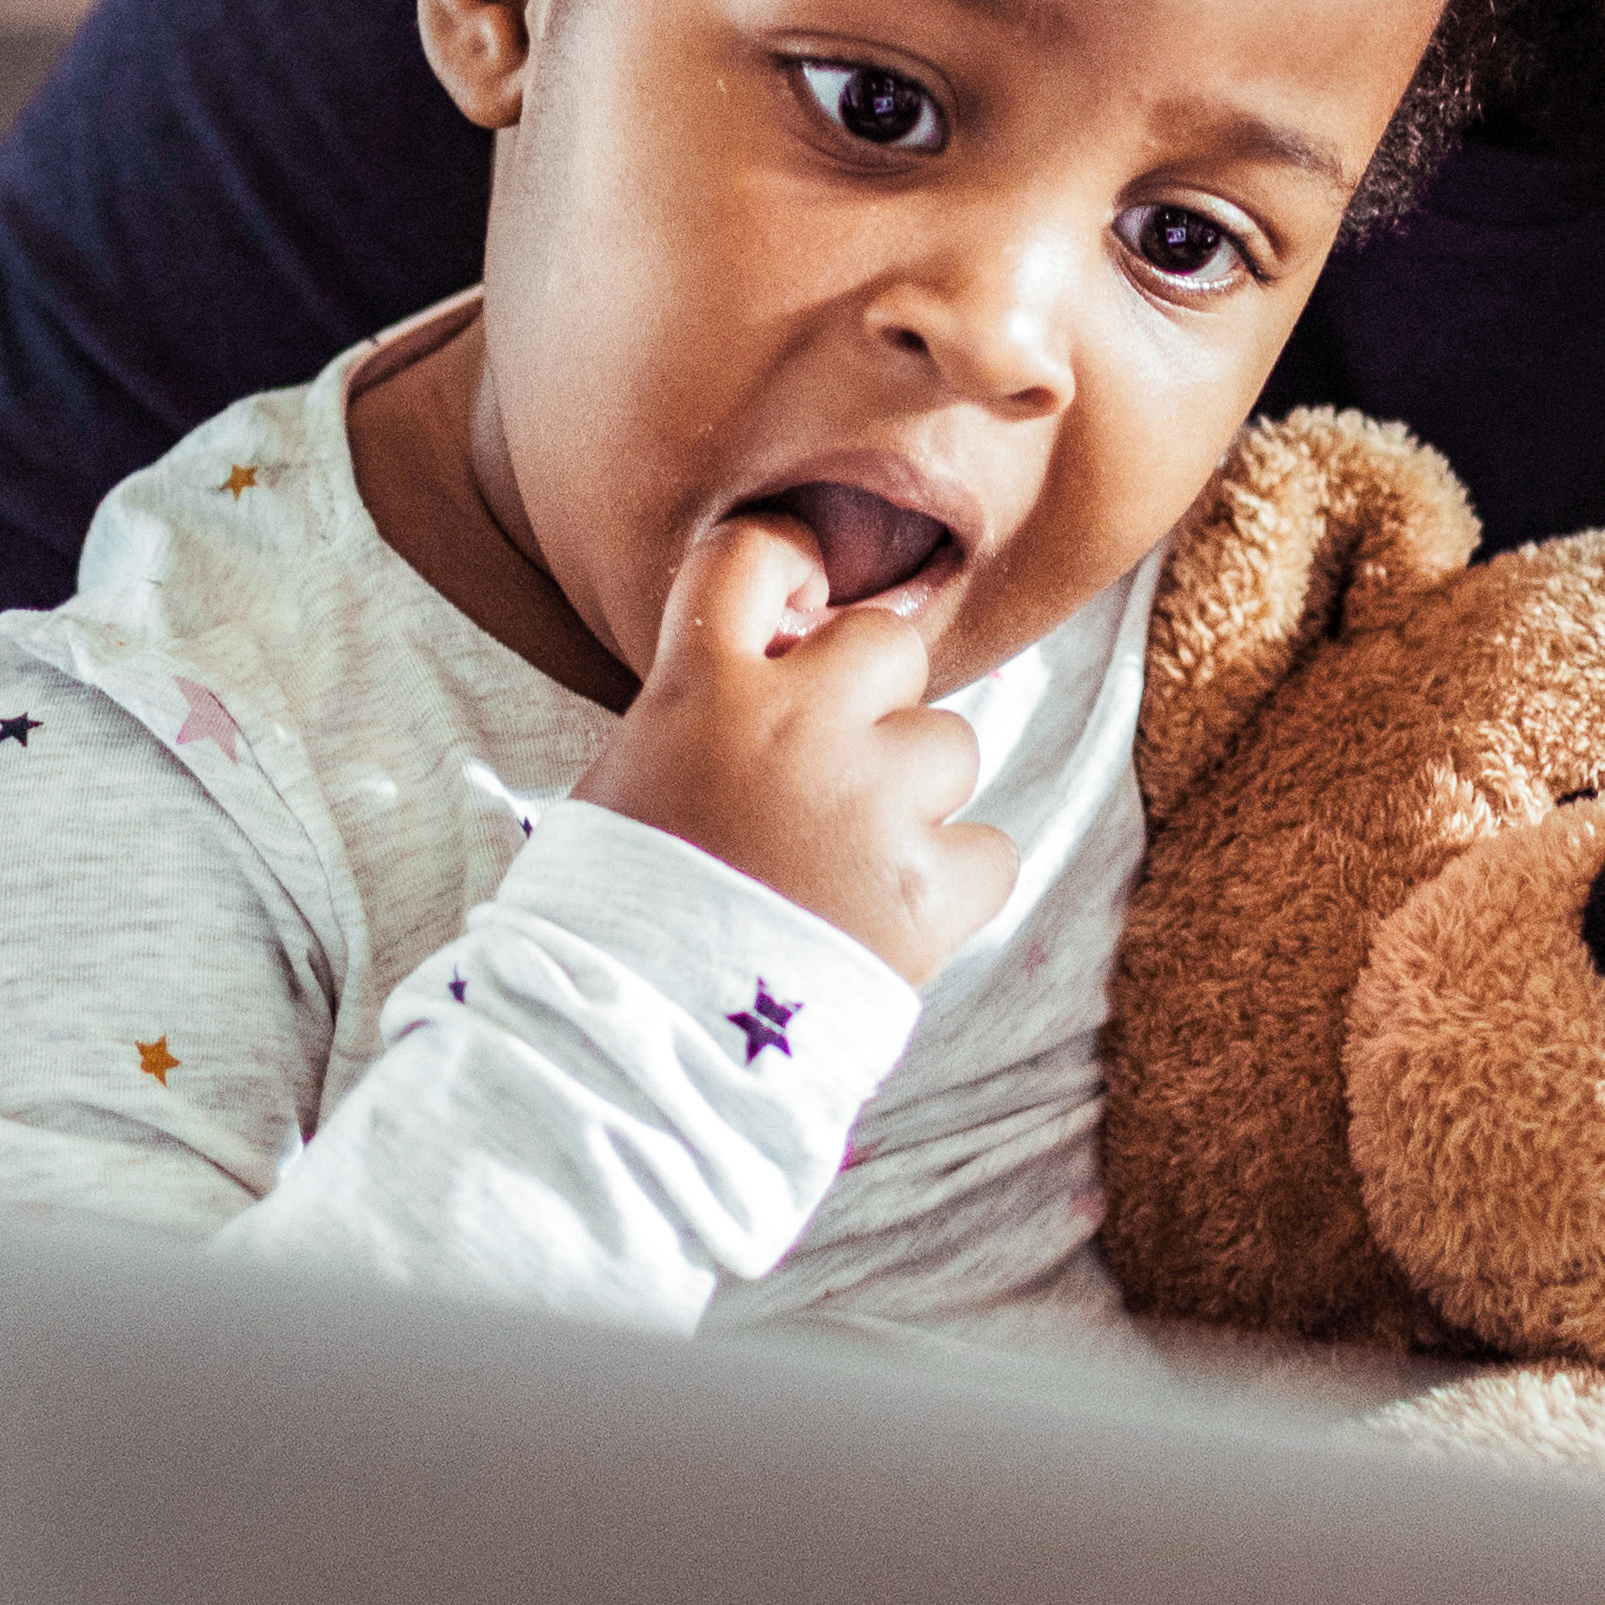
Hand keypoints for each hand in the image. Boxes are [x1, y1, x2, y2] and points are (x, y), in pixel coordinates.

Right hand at [573, 514, 1014, 985]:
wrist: (638, 1048)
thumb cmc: (614, 920)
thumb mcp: (628, 782)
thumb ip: (705, 711)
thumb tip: (772, 668)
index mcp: (703, 690)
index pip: (751, 555)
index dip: (789, 565)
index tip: (801, 602)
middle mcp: (797, 723)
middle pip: (888, 646)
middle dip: (874, 699)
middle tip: (830, 775)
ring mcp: (872, 801)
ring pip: (949, 747)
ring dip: (915, 798)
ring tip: (849, 870)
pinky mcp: (930, 885)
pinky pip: (990, 850)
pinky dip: (955, 884)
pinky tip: (892, 919)